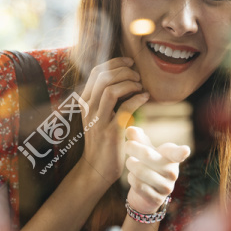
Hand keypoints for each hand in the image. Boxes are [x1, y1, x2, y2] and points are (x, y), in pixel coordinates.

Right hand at [77, 57, 149, 186]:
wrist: (97, 168)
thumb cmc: (101, 140)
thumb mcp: (97, 115)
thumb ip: (104, 98)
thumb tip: (123, 78)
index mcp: (84, 101)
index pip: (96, 72)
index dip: (115, 62)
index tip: (130, 62)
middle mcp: (88, 108)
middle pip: (104, 77)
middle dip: (124, 71)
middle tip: (137, 77)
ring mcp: (98, 120)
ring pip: (111, 90)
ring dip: (130, 83)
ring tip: (140, 87)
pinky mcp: (111, 132)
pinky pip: (125, 108)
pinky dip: (137, 99)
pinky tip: (145, 97)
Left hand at [124, 126, 190, 214]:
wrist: (147, 194)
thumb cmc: (147, 165)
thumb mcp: (145, 150)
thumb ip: (138, 138)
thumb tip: (130, 129)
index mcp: (171, 157)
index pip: (177, 153)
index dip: (181, 152)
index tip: (185, 150)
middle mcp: (172, 172)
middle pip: (147, 154)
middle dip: (132, 148)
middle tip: (127, 146)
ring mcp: (166, 186)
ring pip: (140, 170)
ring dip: (130, 164)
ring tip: (131, 163)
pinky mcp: (157, 198)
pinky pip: (138, 184)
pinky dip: (131, 178)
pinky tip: (133, 177)